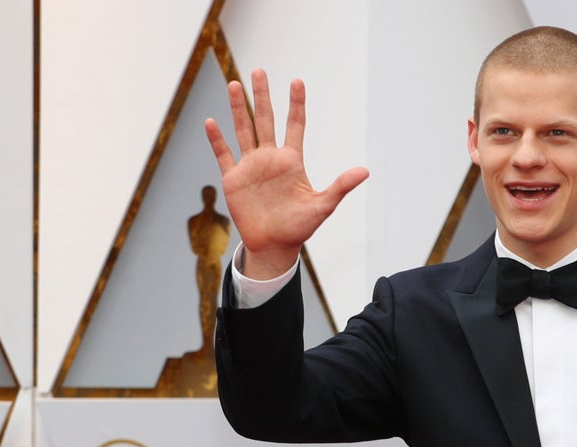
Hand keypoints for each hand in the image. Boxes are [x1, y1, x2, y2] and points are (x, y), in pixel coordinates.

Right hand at [205, 69, 368, 278]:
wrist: (274, 245)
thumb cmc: (299, 227)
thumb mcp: (322, 205)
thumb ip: (341, 186)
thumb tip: (365, 171)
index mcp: (292, 161)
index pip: (295, 125)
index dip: (296, 104)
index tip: (297, 81)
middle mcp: (270, 158)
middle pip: (264, 120)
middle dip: (262, 96)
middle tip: (259, 71)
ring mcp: (251, 166)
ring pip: (243, 130)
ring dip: (237, 108)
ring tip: (233, 84)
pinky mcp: (234, 179)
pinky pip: (224, 155)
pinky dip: (217, 140)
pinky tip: (211, 122)